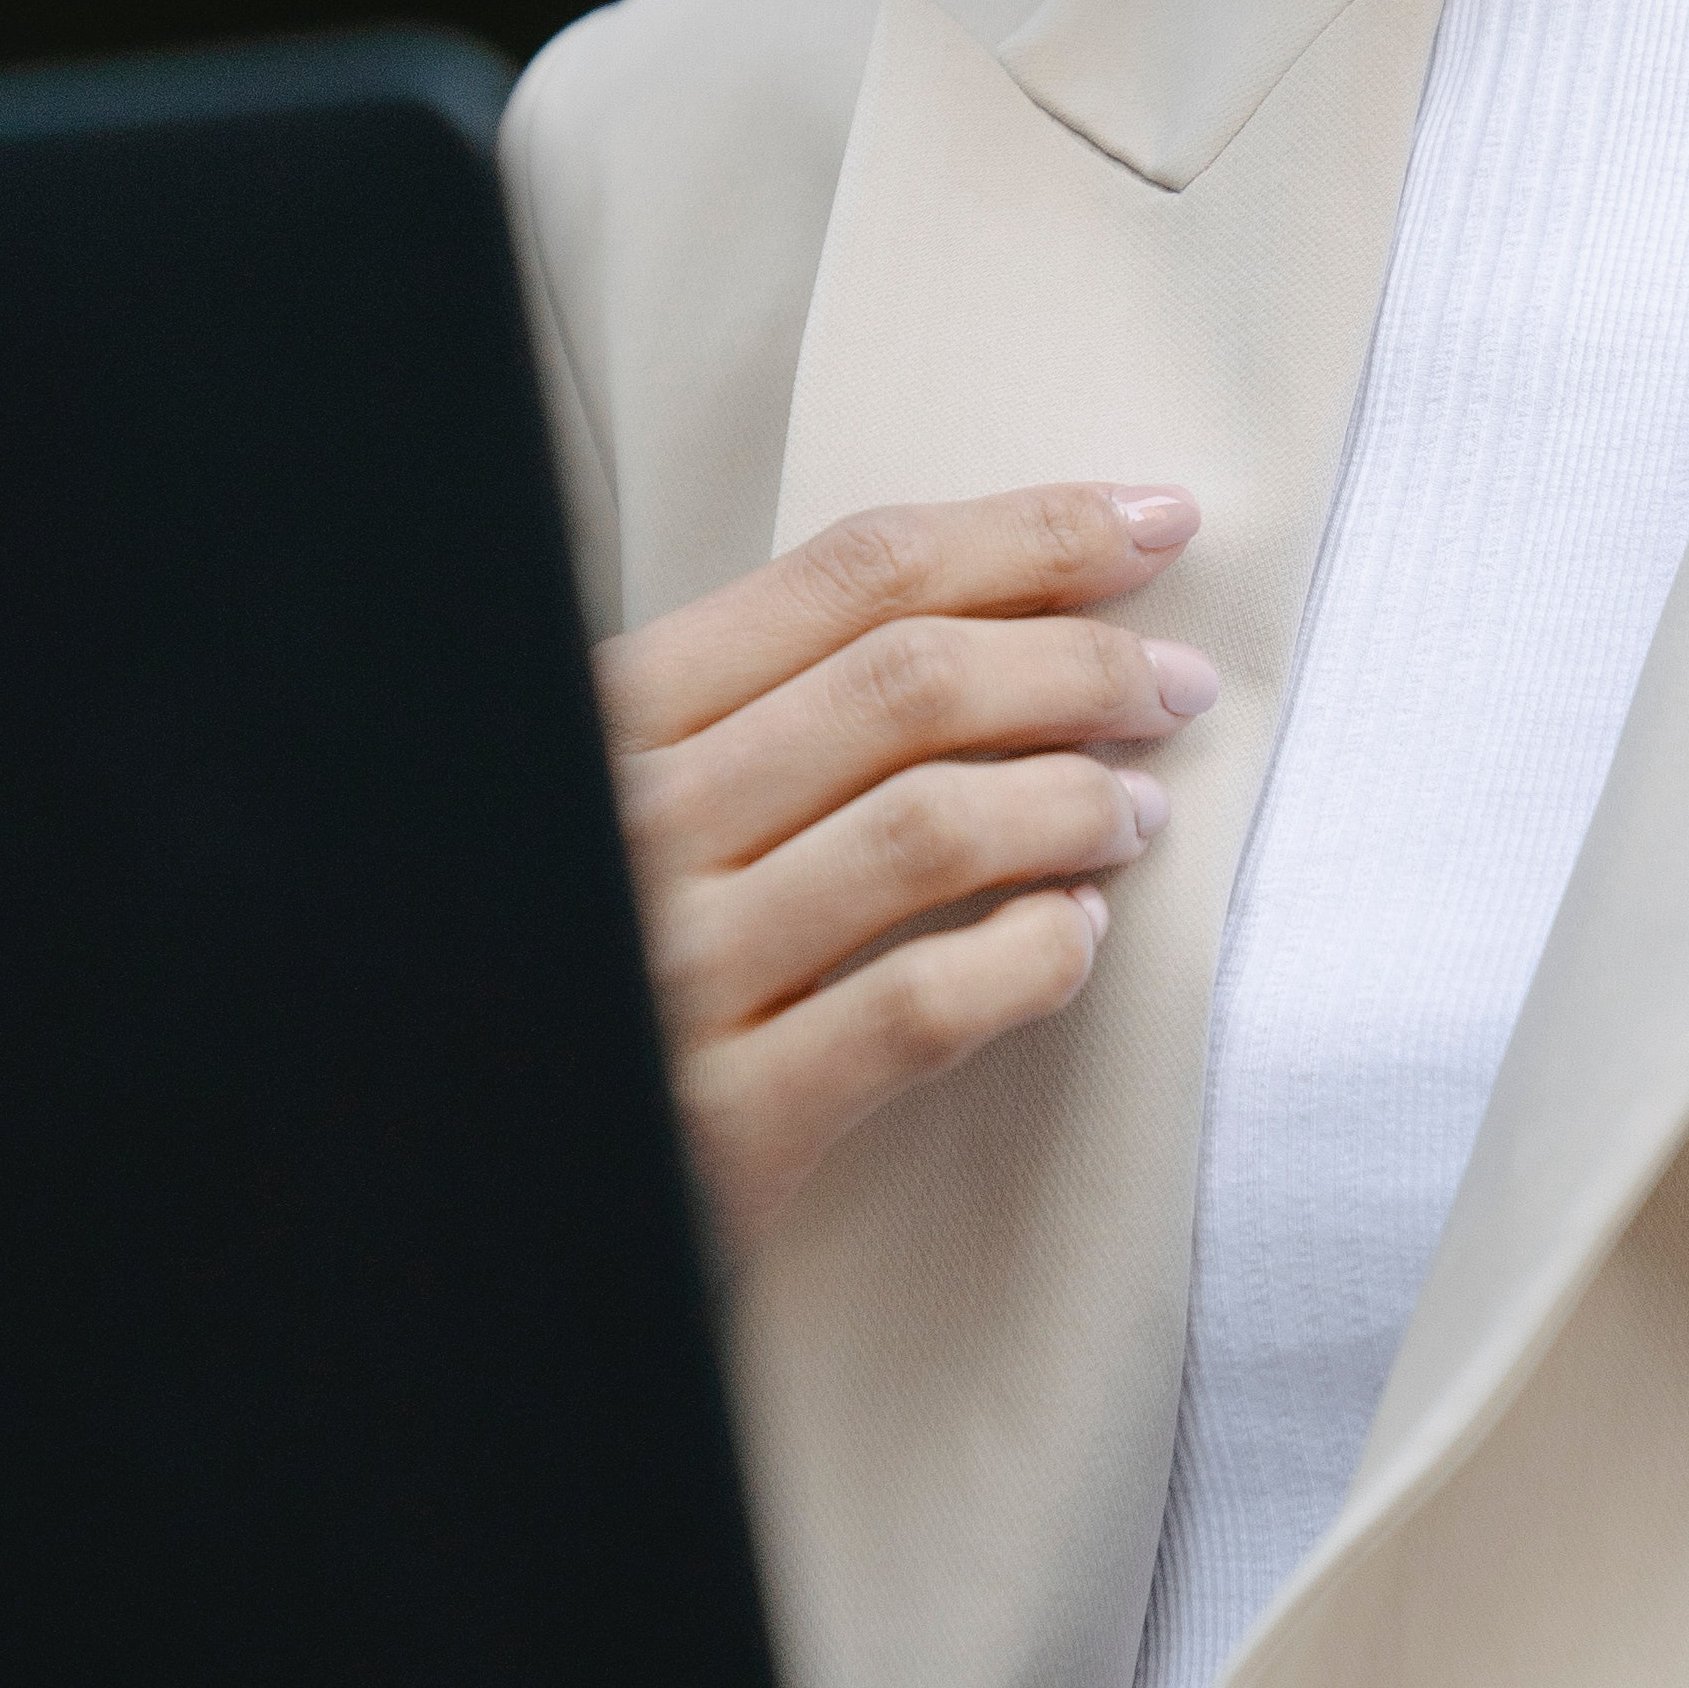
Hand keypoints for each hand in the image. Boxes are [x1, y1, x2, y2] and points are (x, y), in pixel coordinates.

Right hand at [596, 489, 1217, 1255]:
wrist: (515, 1165)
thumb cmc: (610, 947)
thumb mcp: (638, 786)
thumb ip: (766, 701)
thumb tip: (1008, 603)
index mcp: (620, 711)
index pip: (853, 573)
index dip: (1028, 535)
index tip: (1152, 522)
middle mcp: (639, 818)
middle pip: (909, 684)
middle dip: (1080, 665)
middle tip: (1174, 688)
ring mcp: (678, 966)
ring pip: (930, 828)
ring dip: (1072, 804)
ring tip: (1135, 812)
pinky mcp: (730, 1115)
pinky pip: (920, 1007)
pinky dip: (1031, 958)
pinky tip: (1073, 938)